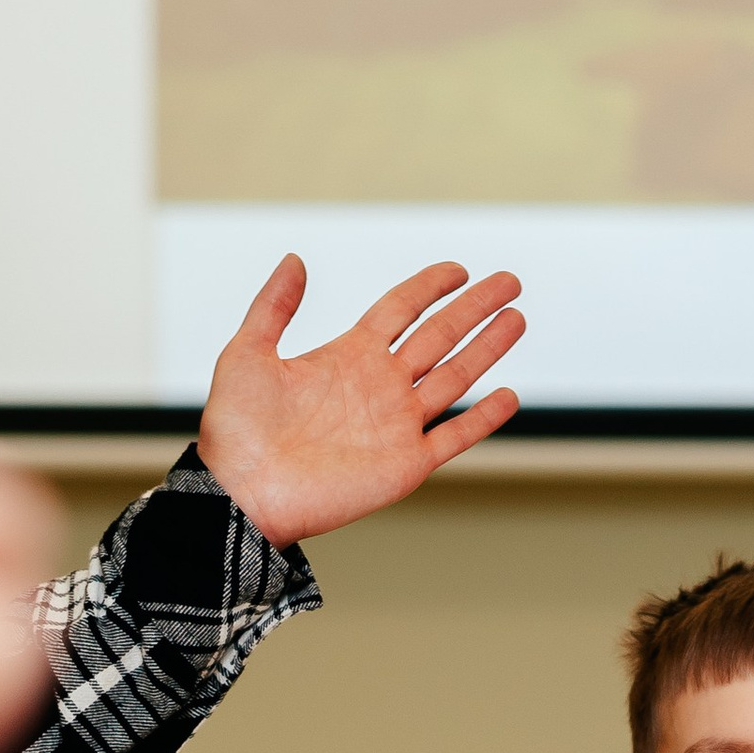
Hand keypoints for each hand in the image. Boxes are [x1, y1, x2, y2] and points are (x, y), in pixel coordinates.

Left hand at [196, 256, 523, 548]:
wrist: (243, 493)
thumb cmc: (236, 430)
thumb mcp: (247, 352)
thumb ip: (273, 305)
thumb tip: (295, 258)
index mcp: (348, 356)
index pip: (401, 310)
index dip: (430, 287)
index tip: (459, 269)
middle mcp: (379, 386)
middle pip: (439, 337)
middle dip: (476, 309)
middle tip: (511, 282)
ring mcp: (396, 425)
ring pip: (454, 378)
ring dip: (487, 349)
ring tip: (517, 320)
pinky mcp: (406, 465)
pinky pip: (454, 437)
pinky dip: (483, 418)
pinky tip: (507, 395)